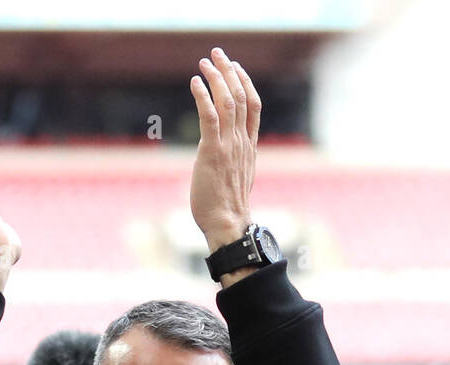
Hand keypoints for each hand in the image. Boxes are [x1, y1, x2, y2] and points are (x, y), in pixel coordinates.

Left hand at [189, 49, 260, 254]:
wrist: (228, 225)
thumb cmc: (227, 210)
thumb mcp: (235, 180)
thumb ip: (233, 163)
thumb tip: (223, 159)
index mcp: (249, 148)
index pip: (254, 106)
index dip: (245, 83)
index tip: (236, 67)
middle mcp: (242, 143)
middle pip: (242, 96)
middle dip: (229, 71)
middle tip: (217, 54)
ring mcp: (230, 146)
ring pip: (228, 101)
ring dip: (216, 77)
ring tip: (205, 62)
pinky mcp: (213, 152)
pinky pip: (211, 116)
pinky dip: (203, 95)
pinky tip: (195, 82)